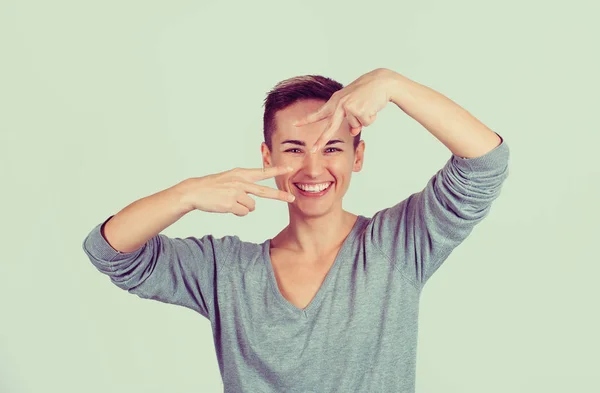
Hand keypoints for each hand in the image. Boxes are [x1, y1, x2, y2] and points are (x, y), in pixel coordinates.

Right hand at [181, 166, 295, 216]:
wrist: (195, 191)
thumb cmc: (213, 186)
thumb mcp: (230, 178)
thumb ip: (244, 184)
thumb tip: (254, 203)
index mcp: (241, 173)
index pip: (263, 172)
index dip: (277, 170)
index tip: (289, 168)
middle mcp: (241, 182)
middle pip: (265, 191)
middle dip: (280, 196)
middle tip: (292, 198)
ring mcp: (236, 193)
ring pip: (252, 207)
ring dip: (244, 208)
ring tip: (230, 202)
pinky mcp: (231, 204)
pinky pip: (243, 213)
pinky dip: (237, 213)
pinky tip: (227, 207)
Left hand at [293, 68, 396, 152]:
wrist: (381, 82)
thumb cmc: (368, 93)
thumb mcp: (355, 106)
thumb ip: (350, 119)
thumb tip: (352, 132)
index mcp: (335, 101)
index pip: (319, 113)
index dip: (307, 119)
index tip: (296, 124)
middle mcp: (340, 104)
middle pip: (331, 127)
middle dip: (322, 140)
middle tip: (312, 150)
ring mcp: (349, 107)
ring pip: (356, 125)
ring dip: (365, 118)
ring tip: (368, 106)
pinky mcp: (359, 110)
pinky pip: (366, 123)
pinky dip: (371, 117)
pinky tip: (372, 107)